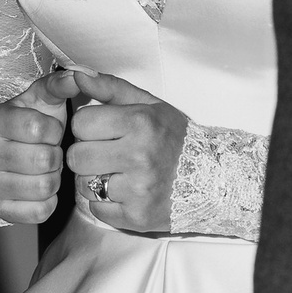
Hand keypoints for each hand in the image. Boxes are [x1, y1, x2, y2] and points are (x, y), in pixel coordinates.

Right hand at [0, 69, 78, 224]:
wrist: (12, 151)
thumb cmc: (33, 122)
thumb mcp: (43, 99)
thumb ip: (59, 84)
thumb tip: (77, 75)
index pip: (39, 129)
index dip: (55, 130)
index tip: (51, 130)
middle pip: (44, 161)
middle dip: (56, 156)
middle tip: (50, 151)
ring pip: (44, 188)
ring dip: (54, 179)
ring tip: (47, 169)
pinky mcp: (0, 208)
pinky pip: (39, 211)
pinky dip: (49, 201)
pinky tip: (43, 188)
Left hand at [66, 72, 188, 236]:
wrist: (215, 178)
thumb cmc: (177, 138)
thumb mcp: (148, 104)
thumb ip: (110, 87)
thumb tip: (76, 75)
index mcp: (140, 123)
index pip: (80, 123)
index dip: (89, 126)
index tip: (104, 130)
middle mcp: (139, 156)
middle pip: (76, 156)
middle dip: (87, 154)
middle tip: (109, 154)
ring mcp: (139, 190)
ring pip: (83, 185)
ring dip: (95, 180)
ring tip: (119, 173)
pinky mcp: (138, 217)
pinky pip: (97, 210)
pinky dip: (106, 203)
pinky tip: (125, 193)